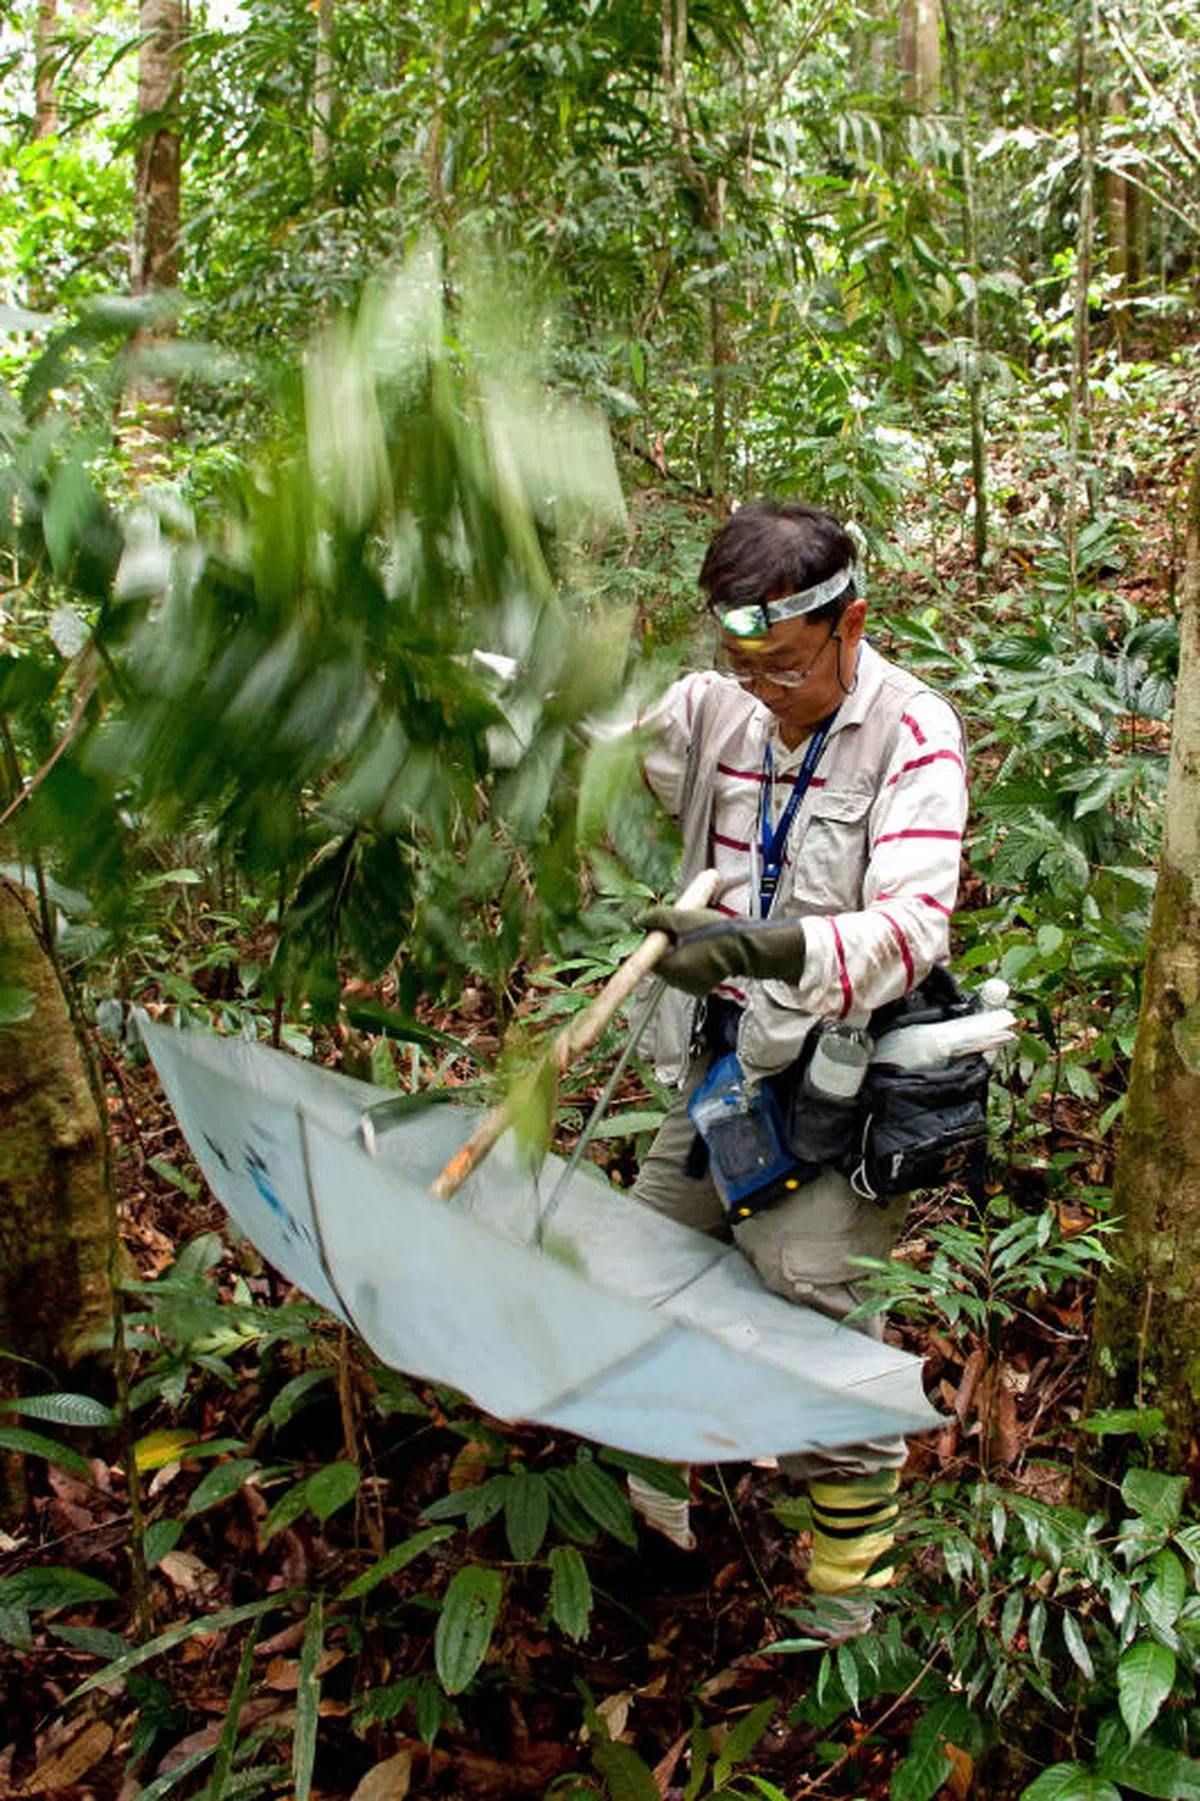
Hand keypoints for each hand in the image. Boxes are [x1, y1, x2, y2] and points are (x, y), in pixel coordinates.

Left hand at [637, 907, 807, 997]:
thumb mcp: (682, 918)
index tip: (658, 931)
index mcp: (671, 968)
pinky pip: (688, 973)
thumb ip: (657, 918)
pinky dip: (690, 960)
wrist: (746, 945)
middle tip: (678, 930)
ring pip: (675, 967)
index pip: (648, 958)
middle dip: (666, 947)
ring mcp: (691, 986)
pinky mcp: (702, 987)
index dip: (652, 942)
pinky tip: (700, 947)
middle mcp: (679, 982)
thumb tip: (640, 920)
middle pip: (661, 963)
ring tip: (692, 937)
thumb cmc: (717, 932)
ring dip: (678, 953)